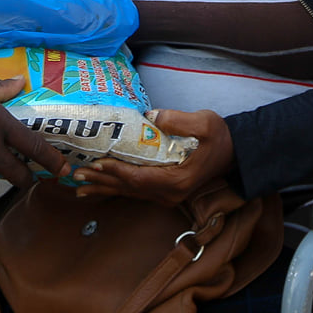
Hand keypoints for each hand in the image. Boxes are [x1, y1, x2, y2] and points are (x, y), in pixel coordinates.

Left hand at [72, 109, 233, 205]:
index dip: (116, 171)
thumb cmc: (221, 137)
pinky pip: (136, 192)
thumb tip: (151, 116)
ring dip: (104, 187)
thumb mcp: (205, 123)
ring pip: (130, 193)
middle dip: (102, 180)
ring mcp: (167, 195)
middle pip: (129, 188)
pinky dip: (116, 189)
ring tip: (79, 186)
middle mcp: (169, 192)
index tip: (96, 163)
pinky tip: (101, 188)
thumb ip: (179, 120)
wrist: (235, 153)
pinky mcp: (165, 191)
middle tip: (76, 174)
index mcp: (177, 179)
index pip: (139, 178)